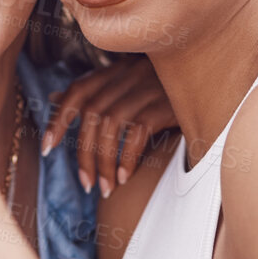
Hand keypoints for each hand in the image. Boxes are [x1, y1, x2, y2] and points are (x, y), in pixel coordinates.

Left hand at [41, 56, 178, 196]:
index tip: (47, 148)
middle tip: (88, 184)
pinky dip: (128, 156)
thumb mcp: (128, 81)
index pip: (77, 92)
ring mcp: (146, 88)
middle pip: (92, 116)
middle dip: (85, 154)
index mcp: (114, 71)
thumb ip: (92, 90)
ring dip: (105, 162)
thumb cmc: (164, 84)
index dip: (58, 119)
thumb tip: (54, 97)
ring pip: (111, 126)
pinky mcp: (166, 104)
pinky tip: (126, 176)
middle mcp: (127, 76)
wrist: (210, 75)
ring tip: (106, 187)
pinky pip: (138, 132)